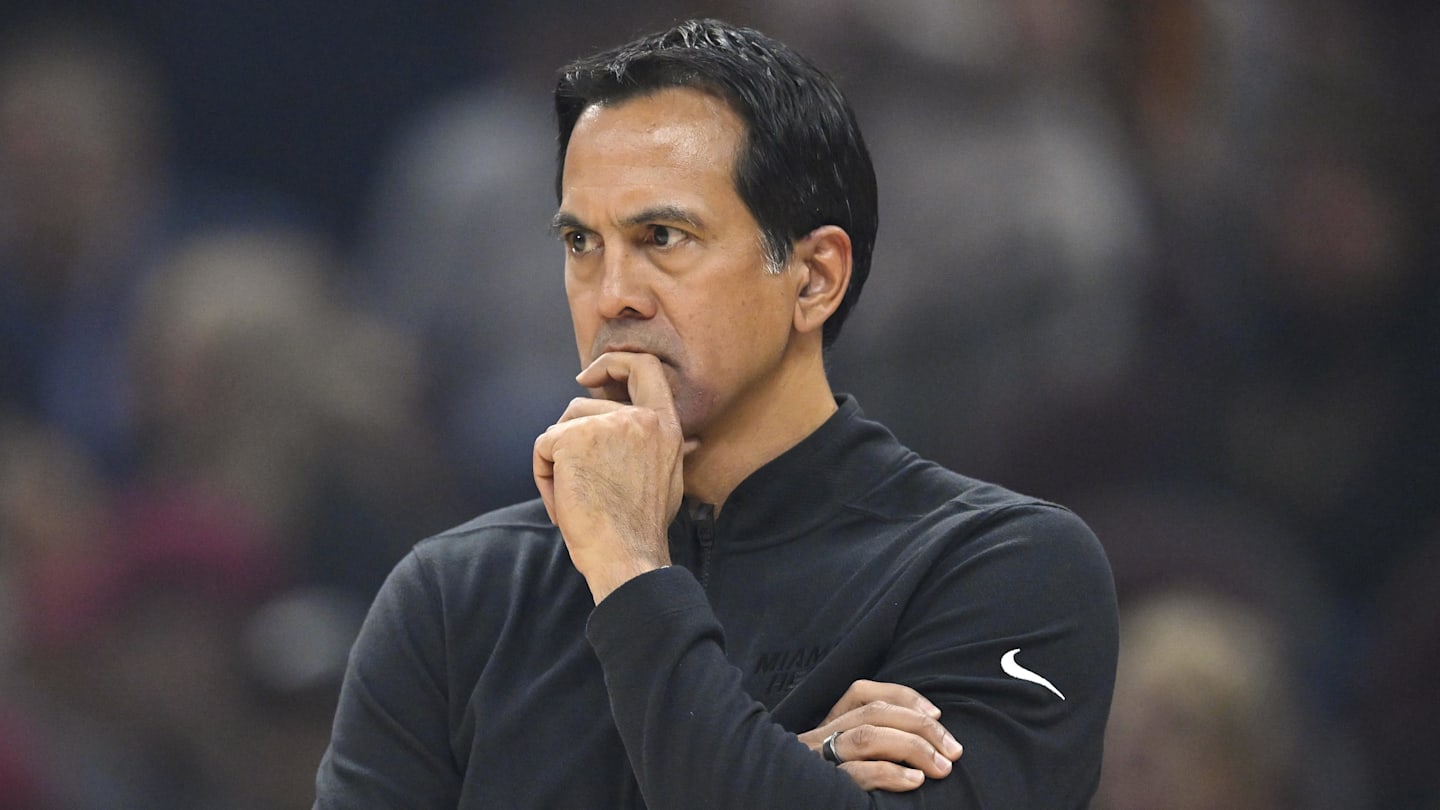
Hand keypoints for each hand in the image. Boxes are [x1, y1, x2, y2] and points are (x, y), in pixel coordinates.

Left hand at [533, 352, 690, 602]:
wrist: (626, 556)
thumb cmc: (642, 528)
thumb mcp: (670, 479)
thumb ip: (665, 449)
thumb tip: (691, 442)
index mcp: (665, 425)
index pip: (644, 366)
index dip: (614, 362)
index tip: (591, 376)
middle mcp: (639, 418)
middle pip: (584, 404)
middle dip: (570, 434)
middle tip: (567, 463)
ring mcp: (605, 425)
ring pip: (561, 428)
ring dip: (558, 461)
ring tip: (574, 497)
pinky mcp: (573, 438)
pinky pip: (543, 448)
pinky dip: (544, 475)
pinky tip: (562, 502)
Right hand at [798, 680, 962, 791]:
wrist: (780, 802)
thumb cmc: (822, 790)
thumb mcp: (840, 762)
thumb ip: (869, 747)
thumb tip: (923, 740)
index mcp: (825, 727)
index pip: (861, 692)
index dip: (902, 696)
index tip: (936, 713)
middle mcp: (818, 738)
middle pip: (873, 713)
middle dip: (921, 726)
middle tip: (953, 750)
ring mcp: (816, 762)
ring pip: (866, 737)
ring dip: (912, 747)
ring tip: (941, 766)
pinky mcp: (821, 788)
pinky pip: (854, 774)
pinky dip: (889, 773)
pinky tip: (914, 782)